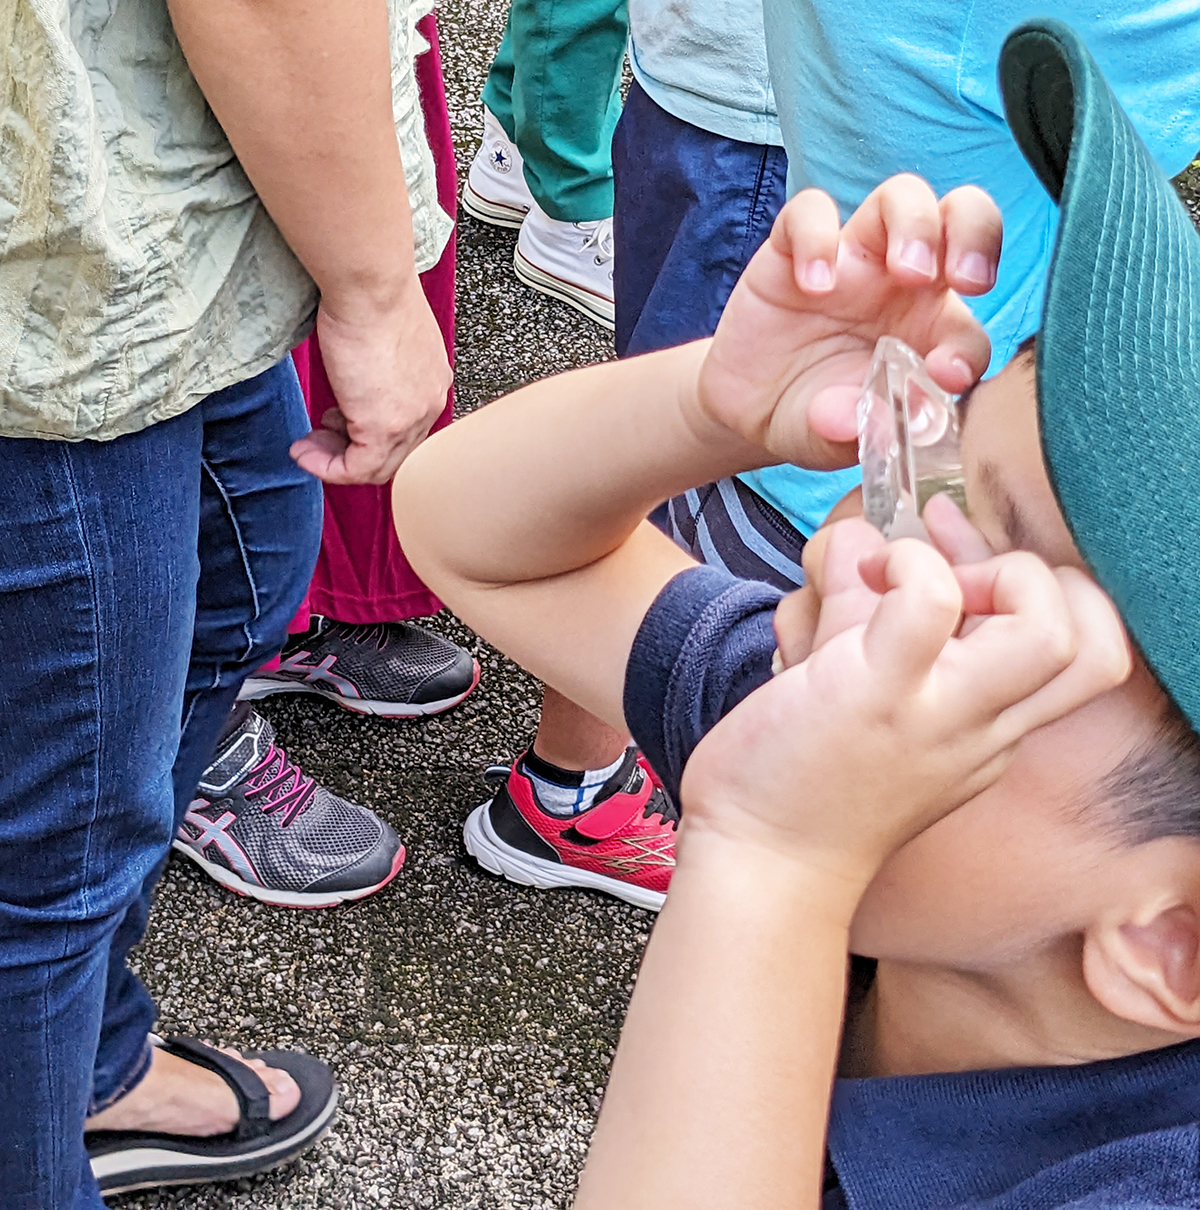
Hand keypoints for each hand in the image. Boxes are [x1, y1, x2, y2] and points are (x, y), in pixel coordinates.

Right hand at [290, 286, 451, 484]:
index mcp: (431, 381)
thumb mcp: (381, 335)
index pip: (406, 429)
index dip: (367, 431)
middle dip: (350, 450)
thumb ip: (377, 365)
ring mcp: (411, 419)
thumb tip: (353, 379)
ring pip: (377, 466)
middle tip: (319, 438)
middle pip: (393, 453)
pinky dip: (327, 468)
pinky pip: (356, 469)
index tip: (335, 422)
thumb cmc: (370, 293)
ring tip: (307, 445)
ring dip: (335, 461)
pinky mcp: (385, 428)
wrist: (371, 285)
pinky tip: (303, 452)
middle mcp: (429, 404)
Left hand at [679, 516, 1130, 894]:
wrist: (758, 862)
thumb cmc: (798, 780)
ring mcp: (937, 713)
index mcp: (987, 734)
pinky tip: (855, 574)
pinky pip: (929, 601)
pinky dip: (905, 564)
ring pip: (1045, 627)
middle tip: (949, 573)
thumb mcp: (857, 696)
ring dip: (991, 570)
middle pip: (1097, 645)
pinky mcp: (879, 695)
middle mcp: (981, 728)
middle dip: (1043, 579)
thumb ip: (862, 612)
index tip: (960, 555)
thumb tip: (859, 539)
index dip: (1042, 587)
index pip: (1079, 653)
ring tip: (908, 576)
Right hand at [693, 174, 1000, 471]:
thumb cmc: (810, 418)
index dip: (968, 350)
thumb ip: (869, 429)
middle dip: (975, 236)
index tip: (946, 376)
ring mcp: (849, 260)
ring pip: (901, 197)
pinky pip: (810, 212)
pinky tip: (812, 283)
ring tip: (902, 270)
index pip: (970, 328)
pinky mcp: (792, 250)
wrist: (747, 411)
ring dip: (915, 223)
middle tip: (960, 278)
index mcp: (928, 333)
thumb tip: (896, 418)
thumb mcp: (839, 438)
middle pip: (961, 218)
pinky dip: (816, 236)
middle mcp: (900, 285)